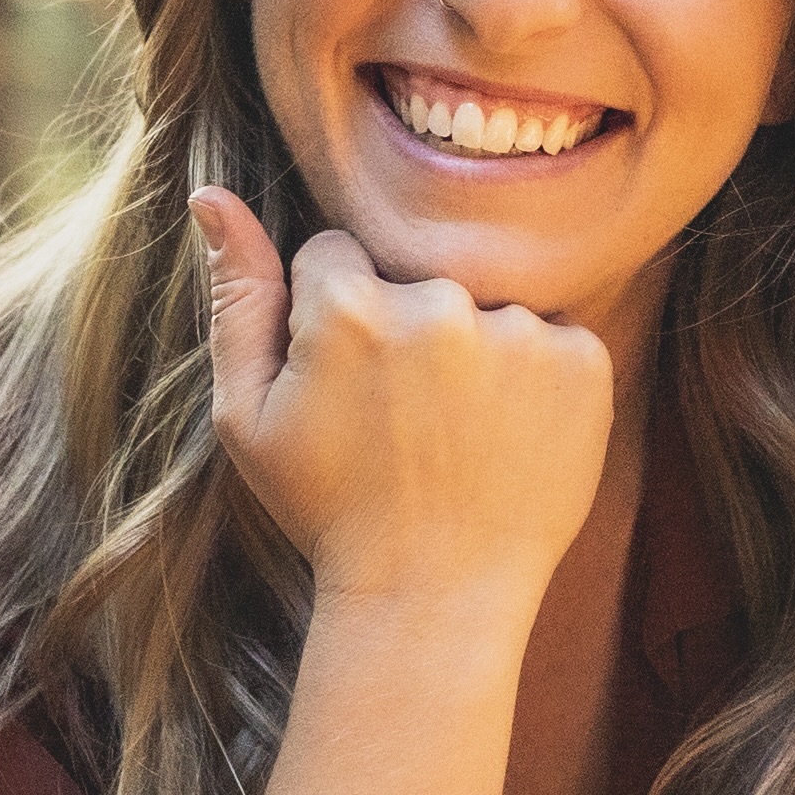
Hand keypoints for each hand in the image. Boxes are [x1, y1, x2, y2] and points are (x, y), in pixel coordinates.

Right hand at [191, 187, 613, 613]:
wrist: (432, 599)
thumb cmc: (329, 512)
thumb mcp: (249, 416)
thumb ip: (237, 299)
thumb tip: (211, 195)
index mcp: (349, 308)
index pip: (337, 257)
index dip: (335, 321)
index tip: (349, 388)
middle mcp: (439, 305)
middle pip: (417, 278)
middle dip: (409, 332)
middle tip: (407, 424)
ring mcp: (519, 332)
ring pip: (486, 306)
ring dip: (476, 353)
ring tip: (459, 438)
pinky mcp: (583, 363)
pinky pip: (552, 337)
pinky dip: (537, 379)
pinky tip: (508, 439)